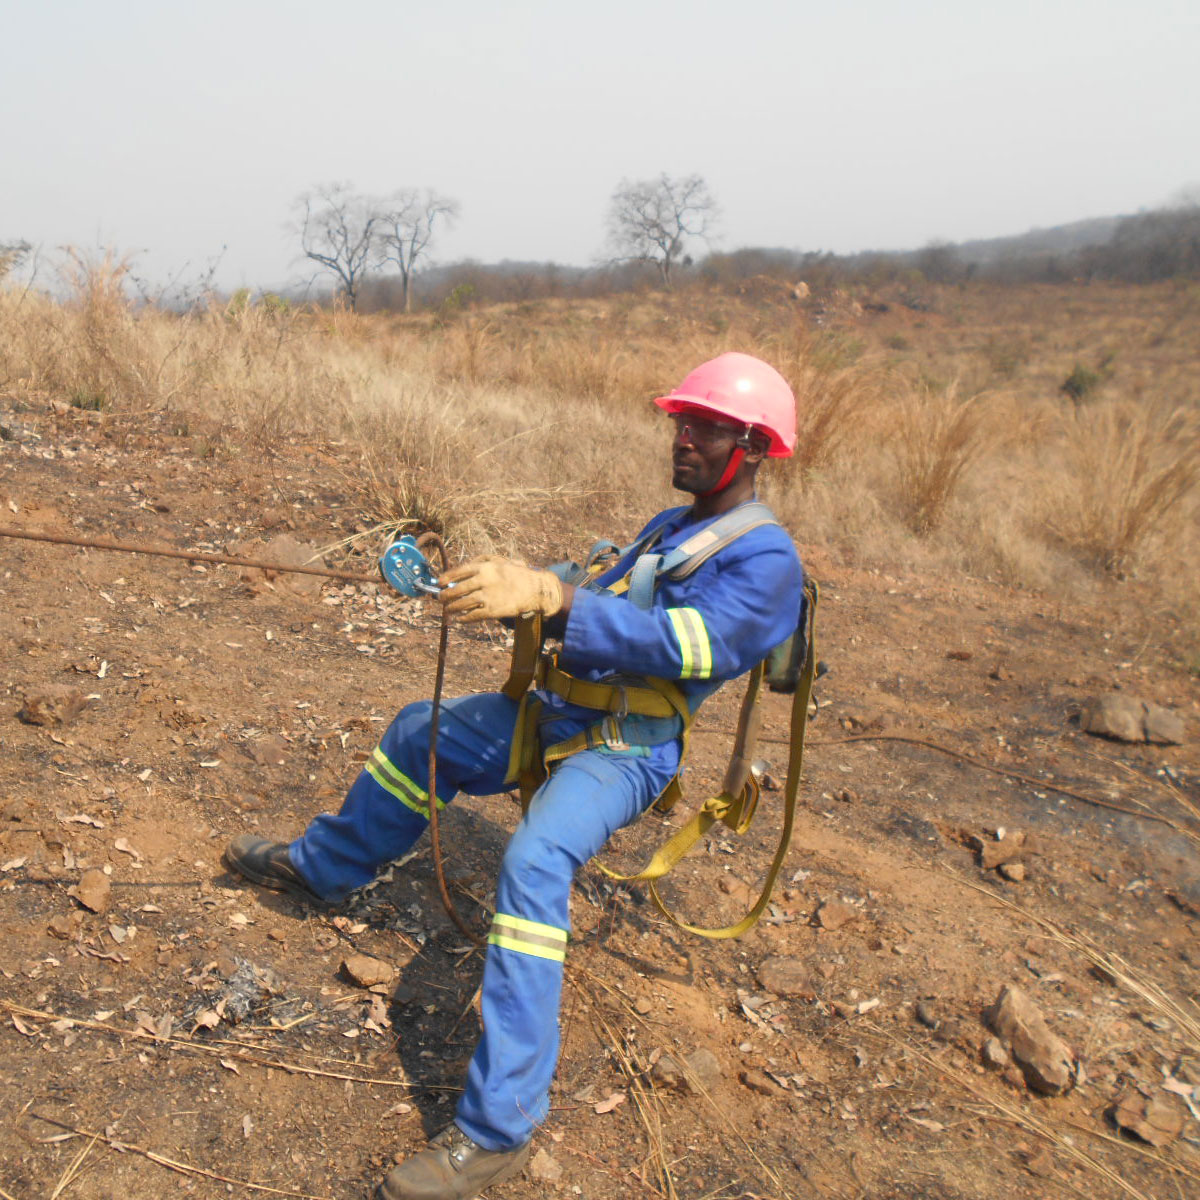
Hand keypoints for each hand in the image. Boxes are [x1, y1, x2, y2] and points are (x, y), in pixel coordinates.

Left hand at [439, 556, 564, 623]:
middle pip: (457, 589)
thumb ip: (481, 562)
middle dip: (445, 595)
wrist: (534, 589)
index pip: (459, 572)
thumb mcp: (500, 561)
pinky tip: (460, 619)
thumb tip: (461, 570)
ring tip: (447, 610)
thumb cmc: (516, 574)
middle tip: (440, 599)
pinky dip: (464, 618)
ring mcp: (488, 596)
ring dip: (452, 608)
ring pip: (462, 604)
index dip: (446, 578)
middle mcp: (484, 581)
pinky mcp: (493, 610)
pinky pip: (473, 616)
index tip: (439, 583)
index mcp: (484, 567)